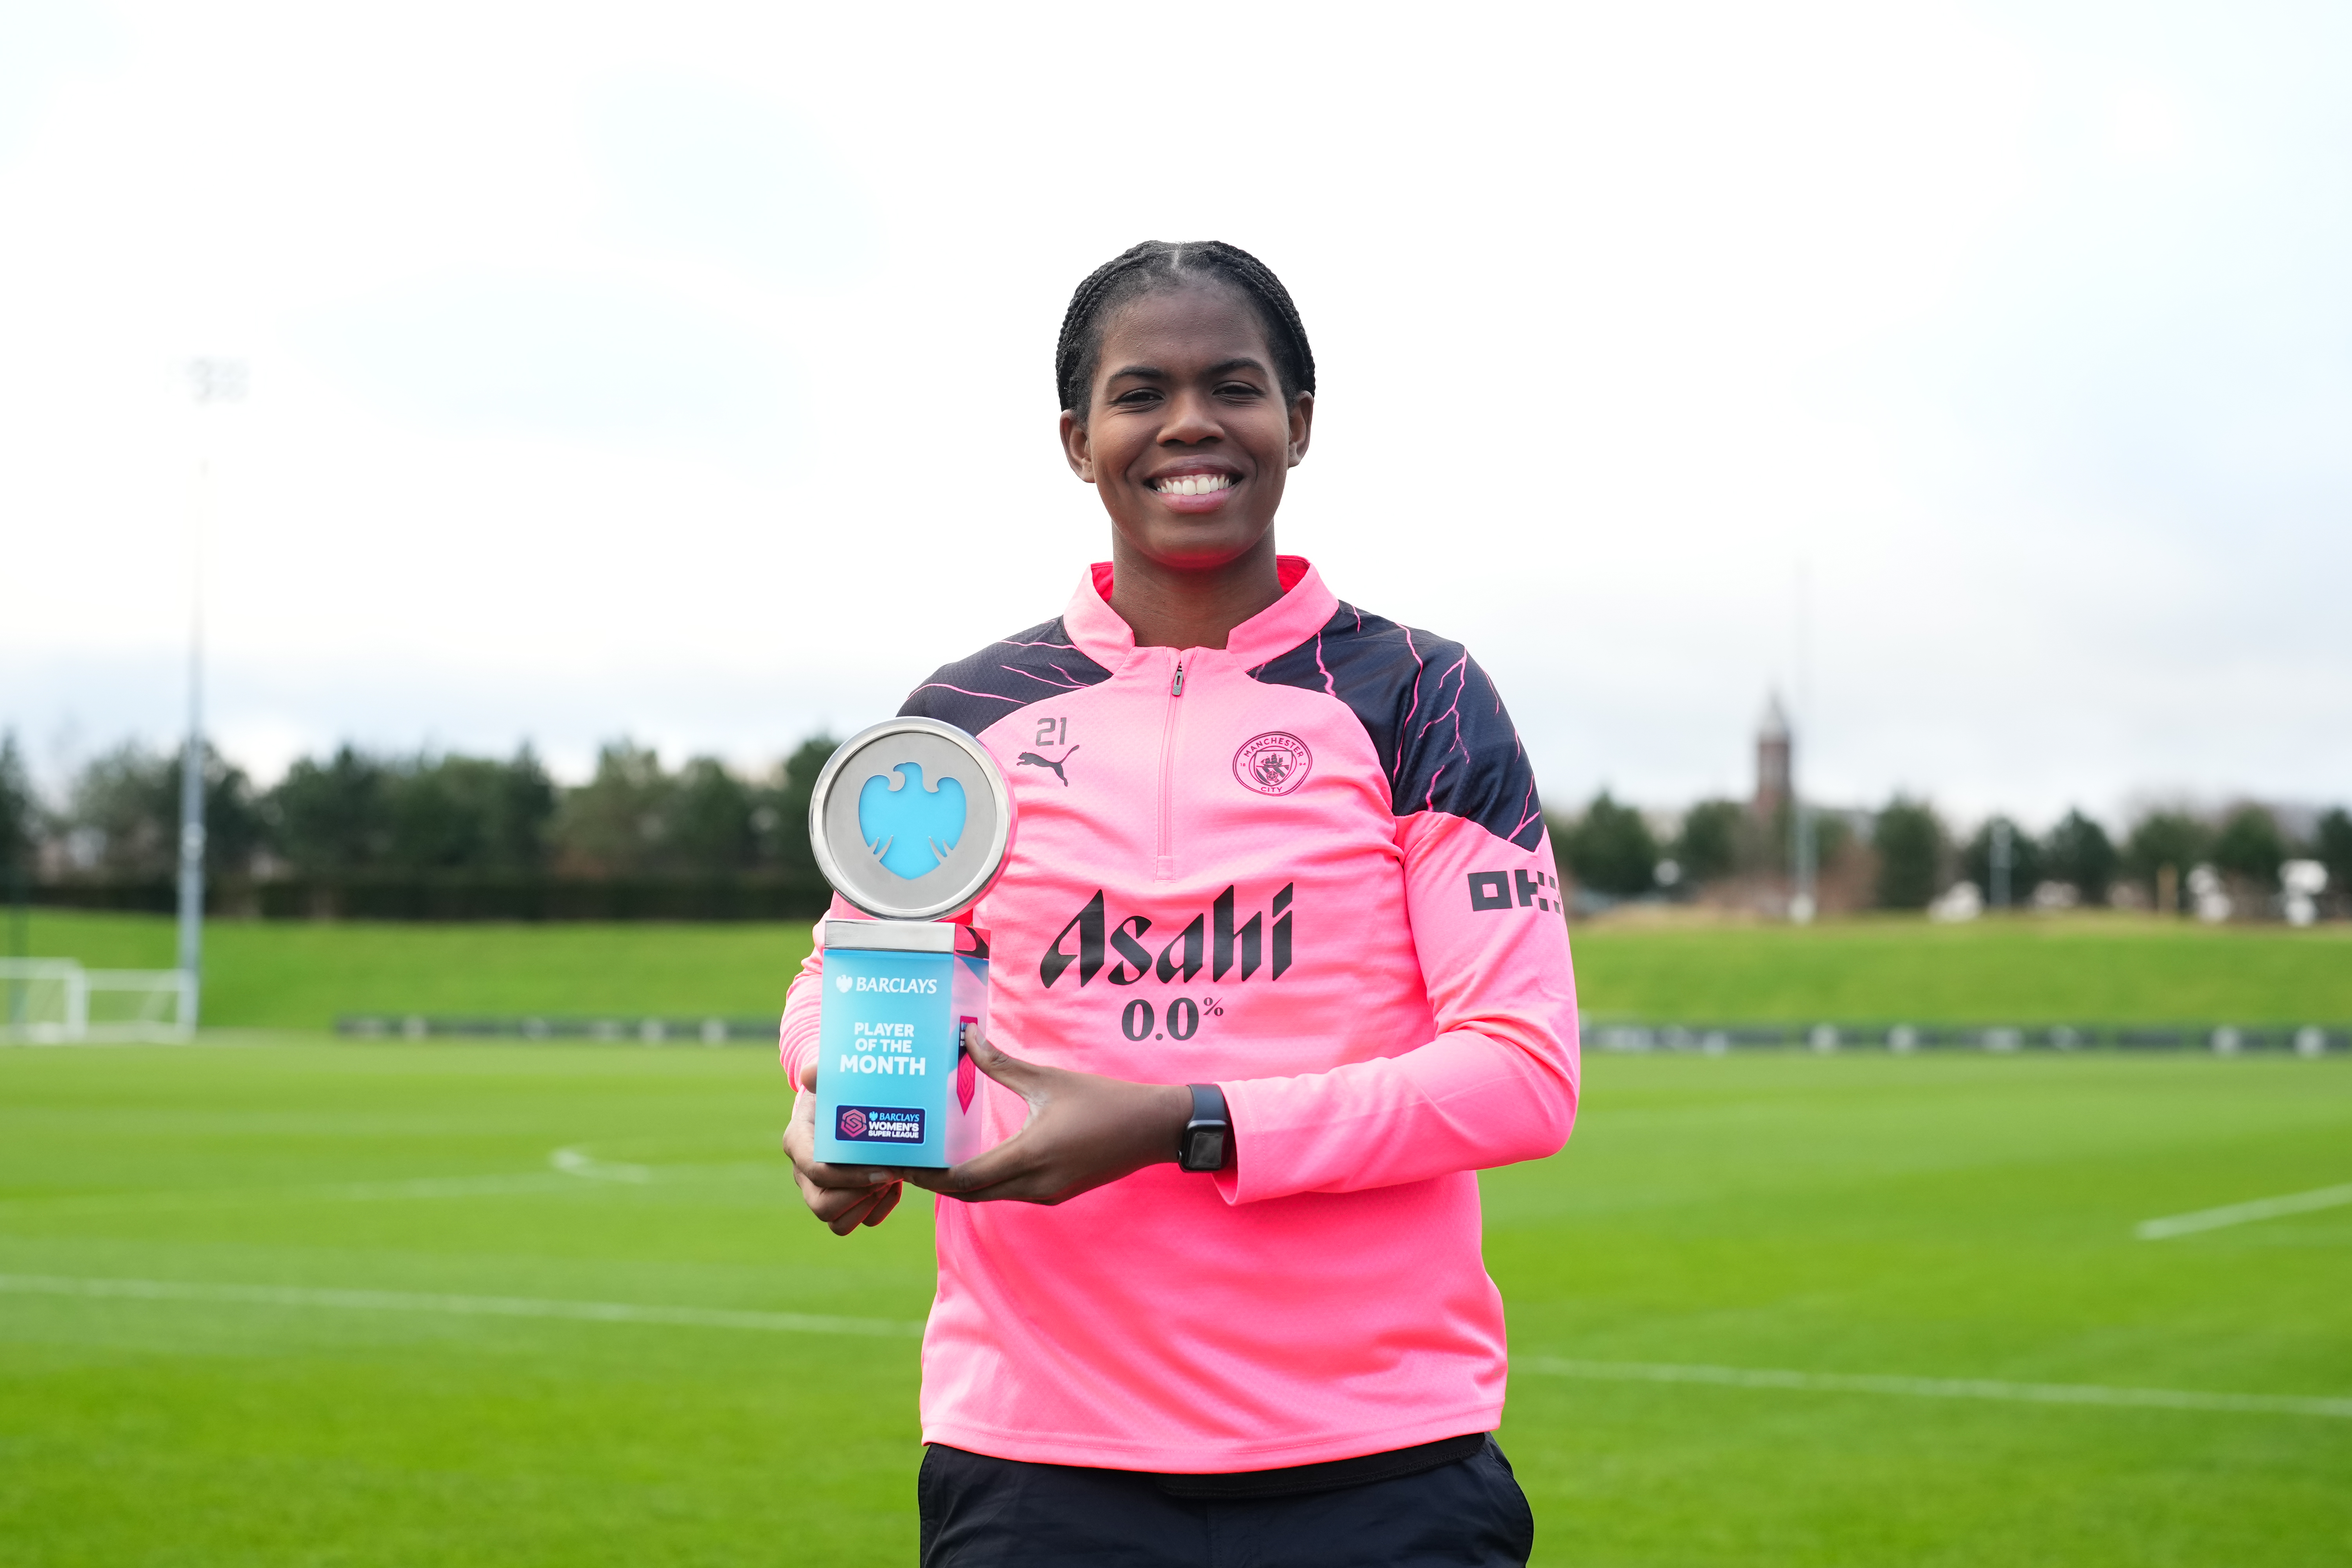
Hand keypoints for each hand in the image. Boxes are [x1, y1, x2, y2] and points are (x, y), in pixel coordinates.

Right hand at [782, 1059, 907, 1234]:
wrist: (844, 1100)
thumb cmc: (836, 1088)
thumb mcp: (829, 1077)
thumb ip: (821, 1072)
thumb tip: (810, 1073)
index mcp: (798, 1143)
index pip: (815, 1171)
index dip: (849, 1177)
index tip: (885, 1170)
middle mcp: (804, 1174)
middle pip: (823, 1206)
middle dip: (860, 1196)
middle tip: (890, 1174)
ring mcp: (821, 1191)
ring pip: (838, 1223)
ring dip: (868, 1206)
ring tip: (891, 1181)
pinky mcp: (842, 1201)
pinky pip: (859, 1222)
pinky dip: (879, 1210)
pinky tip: (894, 1187)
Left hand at [900, 1027, 1194, 1205]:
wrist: (1152, 1129)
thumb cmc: (1103, 1101)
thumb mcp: (1048, 1079)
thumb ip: (1002, 1064)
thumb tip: (967, 1037)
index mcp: (1030, 1155)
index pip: (965, 1178)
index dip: (929, 1175)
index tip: (902, 1161)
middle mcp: (1035, 1184)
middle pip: (970, 1194)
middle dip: (936, 1182)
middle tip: (908, 1160)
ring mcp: (1046, 1194)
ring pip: (989, 1197)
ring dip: (960, 1184)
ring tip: (933, 1159)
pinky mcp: (1055, 1194)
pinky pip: (1009, 1194)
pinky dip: (985, 1183)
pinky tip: (973, 1161)